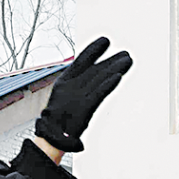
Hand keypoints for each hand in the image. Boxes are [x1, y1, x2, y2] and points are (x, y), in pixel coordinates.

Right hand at [35, 37, 133, 151]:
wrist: (51, 136)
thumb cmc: (58, 120)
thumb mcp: (64, 97)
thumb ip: (76, 86)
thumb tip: (89, 80)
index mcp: (65, 81)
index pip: (81, 61)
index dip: (94, 50)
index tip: (105, 41)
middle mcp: (71, 86)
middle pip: (95, 69)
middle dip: (111, 61)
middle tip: (125, 54)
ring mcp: (77, 97)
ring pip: (99, 79)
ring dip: (115, 68)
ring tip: (127, 61)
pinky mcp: (84, 109)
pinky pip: (98, 94)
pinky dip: (108, 85)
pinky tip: (117, 77)